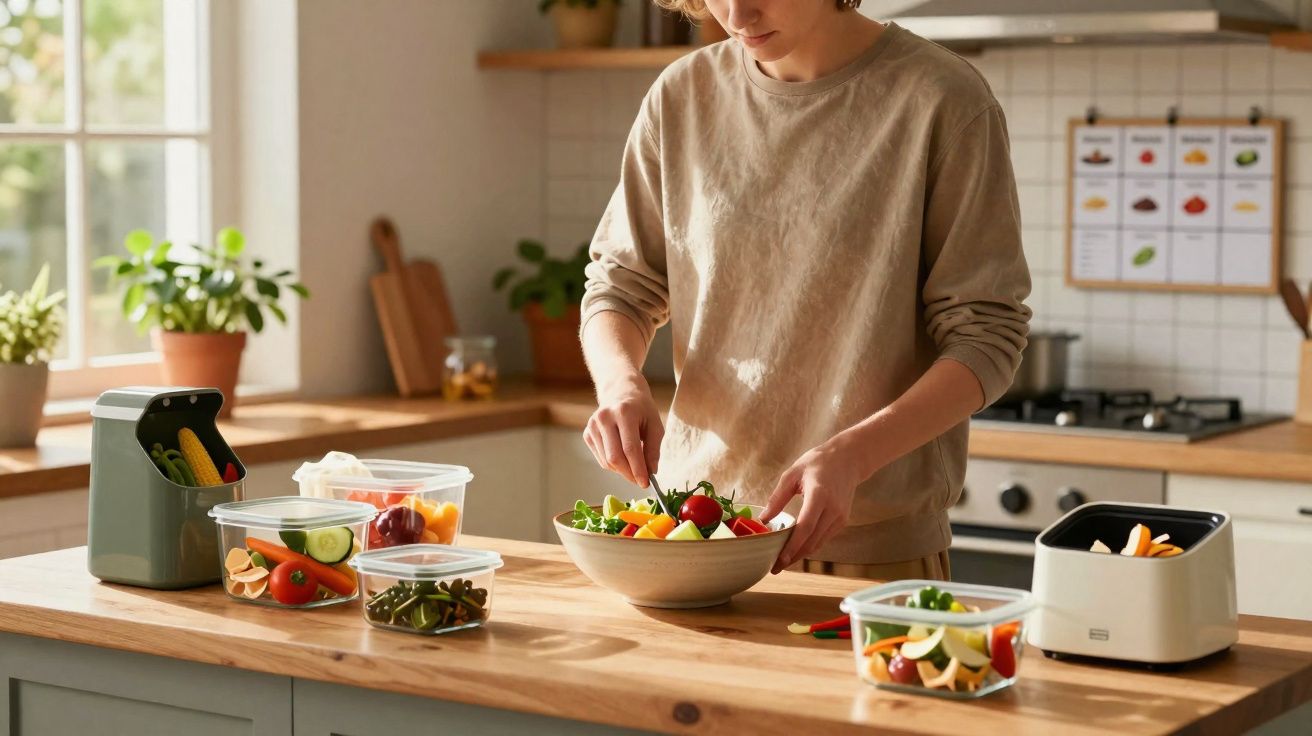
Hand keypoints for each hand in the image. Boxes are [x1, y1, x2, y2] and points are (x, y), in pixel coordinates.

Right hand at [583, 375, 663, 486]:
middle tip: (640, 481)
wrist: (620, 392)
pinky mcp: (587, 434)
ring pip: (607, 461)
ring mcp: (592, 426)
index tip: (646, 483)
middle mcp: (604, 418)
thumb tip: (651, 472)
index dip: (638, 469)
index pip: (630, 448)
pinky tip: (623, 457)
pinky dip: (614, 465)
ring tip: (634, 466)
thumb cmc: (641, 409)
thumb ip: (653, 449)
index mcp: (624, 412)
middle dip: (629, 474)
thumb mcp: (655, 424)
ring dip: (622, 470)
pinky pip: (601, 459)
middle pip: (615, 457)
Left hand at [761, 436, 866, 573]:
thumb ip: (778, 498)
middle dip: (793, 557)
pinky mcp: (842, 520)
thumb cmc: (818, 463)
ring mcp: (840, 517)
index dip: (792, 546)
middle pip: (812, 541)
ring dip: (801, 555)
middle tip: (775, 568)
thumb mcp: (793, 474)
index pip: (805, 527)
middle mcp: (833, 509)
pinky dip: (810, 546)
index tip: (779, 560)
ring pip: (818, 543)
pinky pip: (824, 538)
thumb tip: (764, 519)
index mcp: (819, 495)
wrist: (849, 459)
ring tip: (782, 562)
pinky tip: (796, 550)